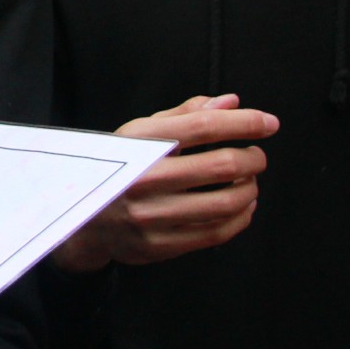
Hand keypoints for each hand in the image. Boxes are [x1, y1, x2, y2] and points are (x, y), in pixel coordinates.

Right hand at [52, 94, 278, 272]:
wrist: (81, 220)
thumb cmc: (118, 169)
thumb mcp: (139, 134)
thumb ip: (185, 115)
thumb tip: (230, 103)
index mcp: (137, 144)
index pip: (203, 126)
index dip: (244, 123)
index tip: (268, 123)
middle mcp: (142, 179)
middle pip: (221, 165)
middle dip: (252, 158)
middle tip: (256, 156)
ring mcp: (150, 216)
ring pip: (226, 202)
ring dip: (249, 188)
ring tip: (248, 181)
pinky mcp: (159, 245)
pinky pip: (217, 232)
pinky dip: (241, 218)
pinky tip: (242, 206)